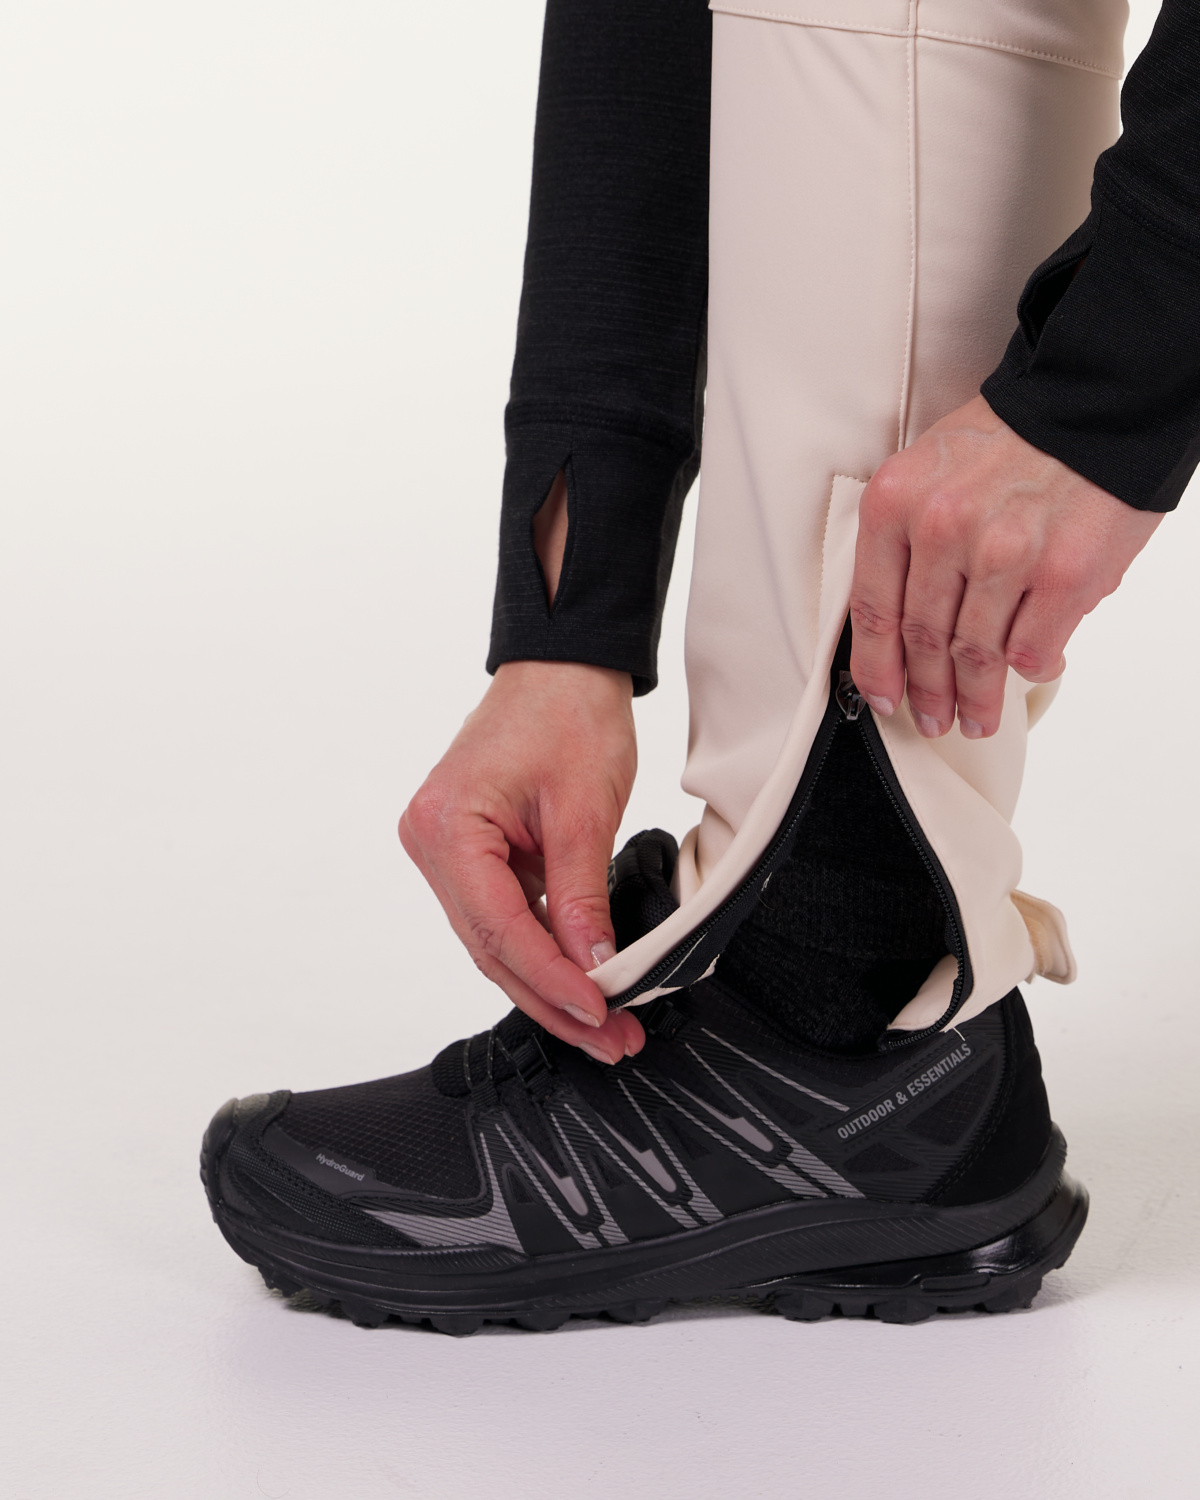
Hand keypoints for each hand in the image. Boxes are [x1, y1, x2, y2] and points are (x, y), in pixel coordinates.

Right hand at [400, 660, 643, 1061]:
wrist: (564, 665)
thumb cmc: (568, 712)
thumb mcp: (585, 810)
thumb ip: (582, 897)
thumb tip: (592, 967)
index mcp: (448, 826)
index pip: (499, 927)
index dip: (551, 979)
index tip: (598, 1012)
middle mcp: (431, 841)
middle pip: (490, 946)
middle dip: (553, 997)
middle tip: (609, 1037)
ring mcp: (445, 849)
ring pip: (495, 939)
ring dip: (549, 981)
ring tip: (604, 1021)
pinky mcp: (469, 852)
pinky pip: (502, 915)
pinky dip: (542, 947)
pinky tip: (580, 980)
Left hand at [849, 395, 1162, 737]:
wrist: (1093, 404)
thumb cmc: (1013, 439)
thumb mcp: (931, 471)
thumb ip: (909, 543)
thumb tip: (903, 628)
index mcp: (897, 502)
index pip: (873, 607)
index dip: (876, 666)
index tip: (883, 696)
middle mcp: (943, 528)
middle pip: (923, 638)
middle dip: (928, 691)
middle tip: (933, 716)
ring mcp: (1004, 553)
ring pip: (975, 653)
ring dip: (975, 696)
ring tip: (975, 716)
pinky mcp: (1062, 574)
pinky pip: (1030, 648)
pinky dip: (1027, 669)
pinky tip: (1025, 674)